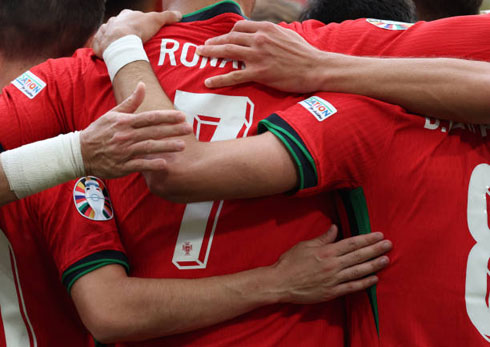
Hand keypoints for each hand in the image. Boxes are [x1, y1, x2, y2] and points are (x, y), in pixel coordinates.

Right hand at [80, 83, 191, 177]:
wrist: (80, 153)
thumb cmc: (99, 132)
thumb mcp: (112, 114)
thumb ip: (130, 101)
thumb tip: (142, 84)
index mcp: (125, 122)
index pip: (150, 117)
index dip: (167, 116)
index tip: (182, 116)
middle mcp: (126, 136)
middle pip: (153, 132)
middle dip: (173, 130)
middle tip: (189, 129)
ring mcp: (124, 151)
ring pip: (149, 148)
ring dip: (167, 146)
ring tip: (183, 146)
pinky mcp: (122, 166)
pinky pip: (140, 164)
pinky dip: (152, 164)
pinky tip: (165, 163)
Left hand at [93, 10, 181, 56]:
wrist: (120, 41)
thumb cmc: (138, 30)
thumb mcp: (156, 20)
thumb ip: (167, 16)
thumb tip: (180, 14)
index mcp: (125, 15)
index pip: (130, 17)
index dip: (136, 23)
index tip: (141, 30)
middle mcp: (112, 22)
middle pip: (118, 26)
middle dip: (123, 32)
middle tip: (131, 42)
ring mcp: (104, 33)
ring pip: (108, 35)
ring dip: (113, 41)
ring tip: (121, 50)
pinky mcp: (99, 44)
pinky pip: (100, 46)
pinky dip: (104, 50)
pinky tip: (110, 55)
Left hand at [197, 21, 325, 92]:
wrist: (315, 68)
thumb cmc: (304, 53)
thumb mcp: (287, 34)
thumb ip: (272, 33)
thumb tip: (263, 33)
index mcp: (266, 28)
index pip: (240, 27)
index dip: (229, 32)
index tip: (223, 38)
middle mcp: (259, 39)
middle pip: (230, 38)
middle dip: (214, 42)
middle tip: (203, 46)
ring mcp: (258, 56)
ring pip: (227, 52)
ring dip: (211, 53)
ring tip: (201, 55)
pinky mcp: (259, 73)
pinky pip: (233, 76)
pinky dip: (219, 79)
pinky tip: (208, 82)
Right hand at [271, 225, 390, 303]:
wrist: (280, 283)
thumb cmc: (290, 262)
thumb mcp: (305, 245)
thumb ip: (323, 238)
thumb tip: (335, 228)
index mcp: (326, 251)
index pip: (352, 243)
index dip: (367, 239)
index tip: (379, 235)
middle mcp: (333, 265)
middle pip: (359, 256)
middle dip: (375, 249)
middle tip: (389, 245)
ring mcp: (333, 280)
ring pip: (358, 271)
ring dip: (374, 265)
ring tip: (386, 260)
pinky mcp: (332, 292)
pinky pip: (352, 287)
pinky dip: (364, 283)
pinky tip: (374, 279)